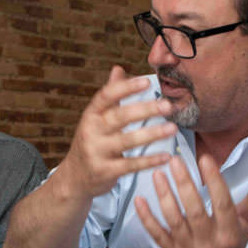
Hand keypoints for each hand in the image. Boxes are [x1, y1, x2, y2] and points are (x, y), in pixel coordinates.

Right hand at [59, 66, 176, 198]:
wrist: (74, 178)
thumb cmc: (92, 142)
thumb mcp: (95, 118)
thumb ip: (110, 96)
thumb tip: (118, 69)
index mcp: (91, 115)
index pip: (106, 96)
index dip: (126, 88)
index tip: (147, 81)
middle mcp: (91, 131)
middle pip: (120, 117)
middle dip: (145, 110)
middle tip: (168, 105)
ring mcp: (97, 152)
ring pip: (127, 141)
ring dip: (152, 134)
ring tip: (173, 128)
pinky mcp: (105, 171)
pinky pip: (131, 165)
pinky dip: (150, 161)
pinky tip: (166, 156)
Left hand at [135, 155, 247, 247]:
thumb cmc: (234, 241)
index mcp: (229, 232)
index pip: (222, 204)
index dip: (214, 181)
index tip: (205, 158)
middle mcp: (208, 242)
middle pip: (194, 210)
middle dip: (183, 184)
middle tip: (174, 160)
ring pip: (173, 220)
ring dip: (163, 196)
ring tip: (157, 173)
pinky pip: (156, 234)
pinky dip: (146, 217)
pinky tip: (139, 199)